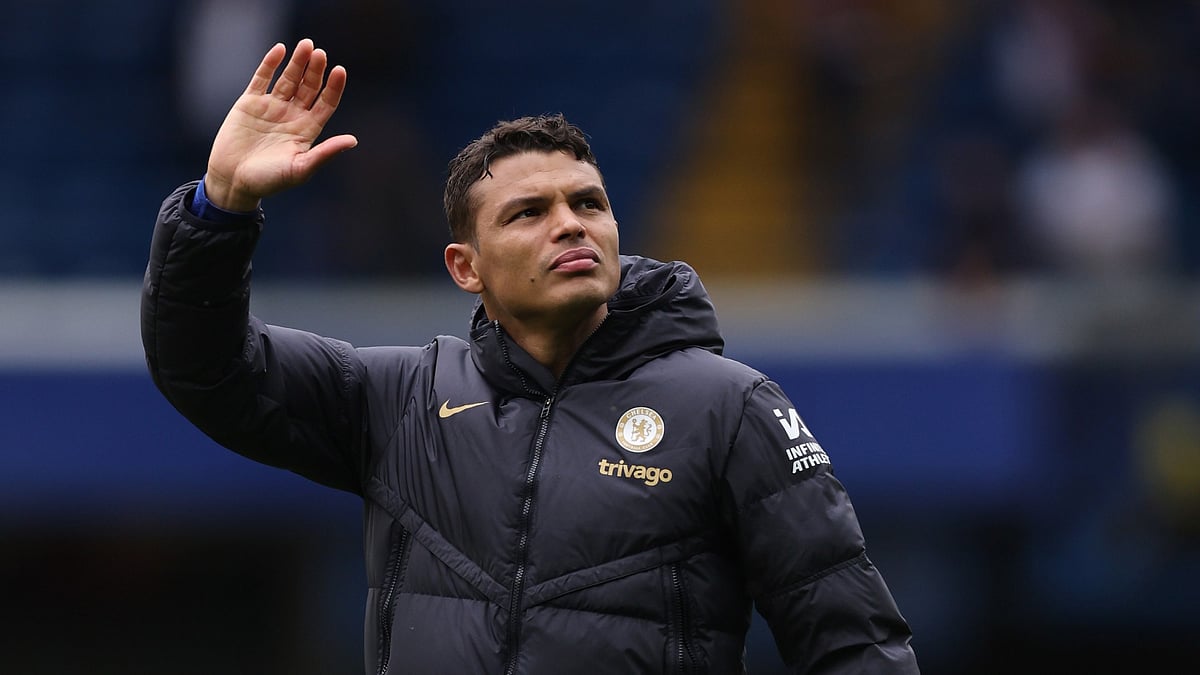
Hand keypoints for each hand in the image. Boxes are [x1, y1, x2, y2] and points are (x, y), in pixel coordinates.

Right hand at [204, 39, 357, 211]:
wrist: (233, 181)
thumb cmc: (269, 181)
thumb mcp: (300, 168)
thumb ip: (325, 153)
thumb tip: (353, 141)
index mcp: (307, 130)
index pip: (326, 103)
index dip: (333, 87)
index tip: (340, 70)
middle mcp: (292, 115)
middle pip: (308, 87)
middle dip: (315, 70)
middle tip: (321, 53)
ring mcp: (271, 107)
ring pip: (288, 79)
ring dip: (297, 62)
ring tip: (307, 45)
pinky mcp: (249, 103)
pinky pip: (262, 79)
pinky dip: (270, 64)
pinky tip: (280, 49)